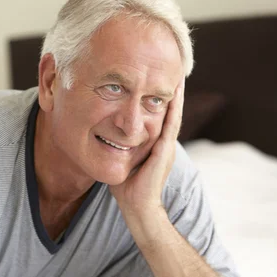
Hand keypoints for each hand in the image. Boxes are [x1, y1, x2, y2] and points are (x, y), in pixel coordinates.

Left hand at [109, 79, 184, 216]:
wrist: (137, 207)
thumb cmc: (125, 188)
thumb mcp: (120, 159)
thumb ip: (115, 146)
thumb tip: (100, 133)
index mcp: (154, 144)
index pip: (156, 116)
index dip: (156, 98)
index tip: (153, 79)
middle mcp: (163, 142)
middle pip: (167, 111)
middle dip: (169, 91)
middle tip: (172, 69)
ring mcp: (166, 145)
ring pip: (173, 113)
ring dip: (175, 94)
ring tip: (177, 73)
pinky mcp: (164, 150)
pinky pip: (171, 123)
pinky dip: (174, 106)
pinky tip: (175, 91)